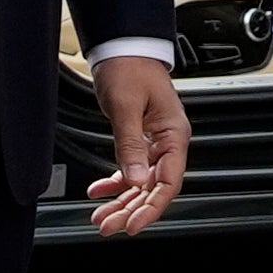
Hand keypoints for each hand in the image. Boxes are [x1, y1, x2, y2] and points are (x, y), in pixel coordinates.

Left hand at [85, 55, 190, 235]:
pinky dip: (114, 183)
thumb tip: (133, 180)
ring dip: (121, 201)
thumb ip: (130, 145)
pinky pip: (130, 170)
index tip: (133, 225)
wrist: (122, 46)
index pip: (168, 182)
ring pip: (140, 183)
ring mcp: (154, 142)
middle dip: (131, 210)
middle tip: (108, 226)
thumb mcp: (127, 106)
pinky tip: (98, 192)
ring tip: (101, 217)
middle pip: (153, 188)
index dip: (151, 207)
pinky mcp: (139, 139)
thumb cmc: (130, 67)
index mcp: (174, 134)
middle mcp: (168, 141)